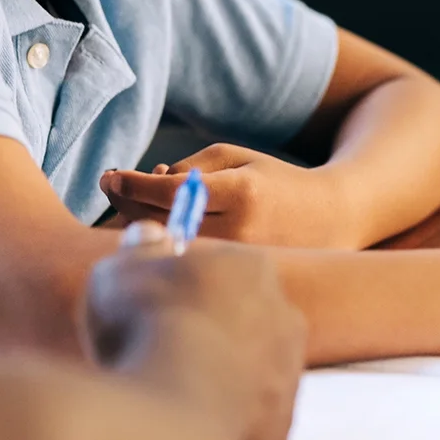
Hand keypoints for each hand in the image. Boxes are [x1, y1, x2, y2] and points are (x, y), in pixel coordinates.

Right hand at [81, 230, 307, 439]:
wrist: (175, 408)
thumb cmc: (146, 325)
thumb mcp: (120, 271)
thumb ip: (138, 250)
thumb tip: (150, 235)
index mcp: (251, 267)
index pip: (217, 267)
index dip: (179, 282)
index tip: (148, 299)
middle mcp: (285, 316)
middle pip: (241, 317)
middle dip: (207, 328)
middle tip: (157, 346)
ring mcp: (289, 376)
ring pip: (247, 371)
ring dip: (216, 376)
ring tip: (167, 390)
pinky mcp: (279, 428)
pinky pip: (246, 419)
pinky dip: (219, 420)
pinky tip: (183, 423)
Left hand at [100, 144, 357, 249]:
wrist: (329, 219)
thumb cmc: (274, 181)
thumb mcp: (235, 158)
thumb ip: (188, 167)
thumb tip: (148, 186)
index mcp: (240, 194)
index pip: (170, 192)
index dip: (132, 184)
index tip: (110, 177)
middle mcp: (238, 233)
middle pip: (161, 222)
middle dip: (127, 203)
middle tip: (112, 186)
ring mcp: (236, 263)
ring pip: (167, 248)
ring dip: (140, 225)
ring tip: (138, 204)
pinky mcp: (234, 282)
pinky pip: (183, 266)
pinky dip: (161, 247)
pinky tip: (157, 230)